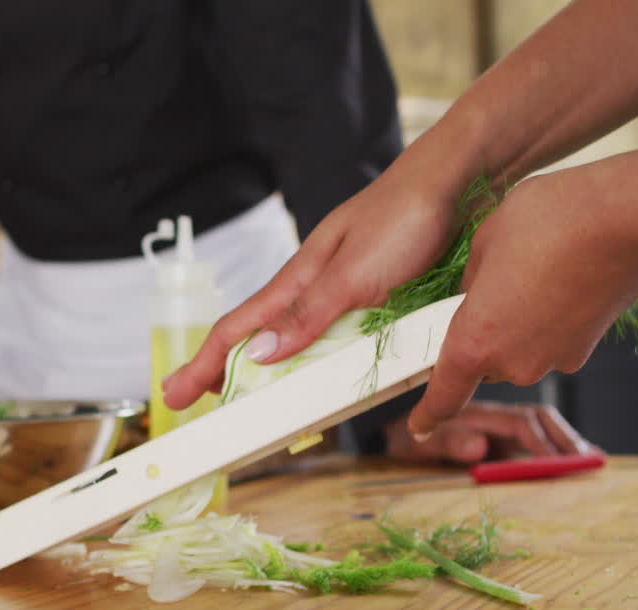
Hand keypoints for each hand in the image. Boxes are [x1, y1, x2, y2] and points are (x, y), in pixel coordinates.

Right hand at [163, 162, 458, 410]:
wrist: (463, 180)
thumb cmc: (406, 216)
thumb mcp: (354, 272)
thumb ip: (308, 313)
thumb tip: (258, 354)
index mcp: (301, 278)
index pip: (238, 327)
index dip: (203, 363)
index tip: (174, 393)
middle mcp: (317, 288)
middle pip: (258, 336)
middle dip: (220, 369)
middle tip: (193, 400)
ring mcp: (347, 294)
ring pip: (296, 341)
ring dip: (266, 371)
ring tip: (244, 398)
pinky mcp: (379, 299)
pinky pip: (340, 340)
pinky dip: (319, 364)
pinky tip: (319, 375)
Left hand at [385, 401, 595, 464]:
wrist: (394, 430)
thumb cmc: (406, 438)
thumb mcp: (421, 446)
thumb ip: (448, 445)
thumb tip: (479, 449)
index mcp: (481, 415)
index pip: (520, 424)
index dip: (542, 442)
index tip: (560, 462)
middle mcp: (496, 415)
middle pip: (541, 420)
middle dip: (566, 439)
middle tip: (590, 461)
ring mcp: (502, 422)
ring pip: (544, 425)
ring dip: (568, 440)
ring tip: (592, 460)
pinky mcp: (504, 432)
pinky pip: (537, 433)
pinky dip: (559, 443)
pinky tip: (579, 456)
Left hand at [407, 169, 637, 437]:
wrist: (626, 218)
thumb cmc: (548, 221)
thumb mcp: (485, 242)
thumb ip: (471, 281)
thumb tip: (477, 295)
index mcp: (475, 341)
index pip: (444, 394)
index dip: (428, 415)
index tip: (419, 428)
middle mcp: (513, 364)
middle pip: (485, 363)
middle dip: (483, 335)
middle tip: (497, 285)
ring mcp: (554, 360)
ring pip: (520, 352)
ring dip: (519, 324)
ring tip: (535, 272)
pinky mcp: (587, 349)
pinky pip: (553, 342)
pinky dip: (551, 321)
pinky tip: (562, 282)